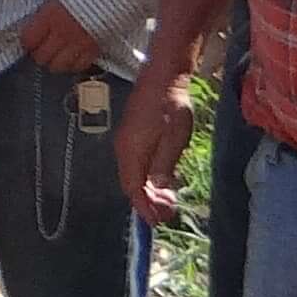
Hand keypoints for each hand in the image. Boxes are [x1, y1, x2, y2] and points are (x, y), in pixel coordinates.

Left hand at [14, 0, 106, 78]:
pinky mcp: (94, 49)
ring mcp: (78, 43)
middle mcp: (61, 33)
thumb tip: (36, 24)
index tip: (30, 41)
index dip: (28, 42)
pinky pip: (79, 66)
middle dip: (40, 54)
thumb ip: (47, 12)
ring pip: (58, 66)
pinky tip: (74, 58)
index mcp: (49, 16)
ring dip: (55, 62)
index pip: (28, 40)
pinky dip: (74, 64)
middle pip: (41, 57)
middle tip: (44, 50)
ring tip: (58, 56)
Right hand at [113, 65, 200, 223]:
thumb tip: (156, 192)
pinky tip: (159, 180)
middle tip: (167, 215)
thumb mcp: (174, 139)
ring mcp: (125, 141)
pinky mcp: (131, 135)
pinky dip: (146, 177)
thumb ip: (163, 167)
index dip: (144, 207)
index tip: (158, 221)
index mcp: (131, 151)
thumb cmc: (170, 105)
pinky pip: (135, 163)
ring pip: (133, 174)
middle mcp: (123, 149)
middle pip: (131, 183)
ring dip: (147, 190)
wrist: (163, 75)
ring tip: (165, 202)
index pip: (133, 188)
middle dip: (147, 202)